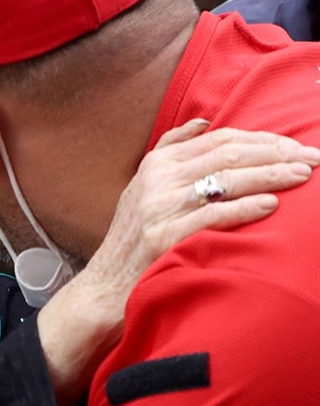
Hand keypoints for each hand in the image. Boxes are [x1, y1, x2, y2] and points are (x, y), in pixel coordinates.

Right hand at [39, 120, 317, 405]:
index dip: (262, 139)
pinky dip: (245, 208)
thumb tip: (204, 121)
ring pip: (226, 180)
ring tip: (302, 176)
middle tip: (312, 159)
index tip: (295, 146)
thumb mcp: (140, 186)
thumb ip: (169, 151)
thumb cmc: (132, 238)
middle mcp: (157, 180)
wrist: (106, 284)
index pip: (219, 139)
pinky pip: (213, 216)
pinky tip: (270, 204)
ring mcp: (159, 208)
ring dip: (270, 176)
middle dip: (276, 154)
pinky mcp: (164, 237)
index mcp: (156, 164)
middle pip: (228, 156)